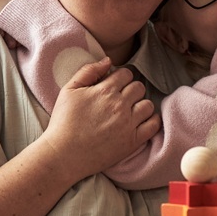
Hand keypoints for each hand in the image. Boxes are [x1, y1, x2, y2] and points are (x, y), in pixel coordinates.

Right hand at [42, 58, 159, 178]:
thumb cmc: (63, 122)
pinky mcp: (132, 141)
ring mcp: (128, 124)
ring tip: (131, 110)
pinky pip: (153, 125)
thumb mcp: (69, 90)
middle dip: (131, 90)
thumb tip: (108, 61)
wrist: (63, 154)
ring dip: (141, 104)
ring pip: (148, 105)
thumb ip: (88, 71)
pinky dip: (152, 120)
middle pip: (138, 87)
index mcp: (105, 91)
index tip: (115, 86)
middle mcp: (119, 105)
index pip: (126, 74)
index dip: (121, 78)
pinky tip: (142, 121)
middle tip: (121, 99)